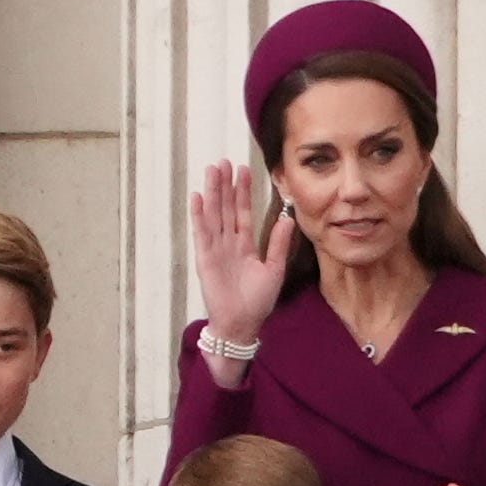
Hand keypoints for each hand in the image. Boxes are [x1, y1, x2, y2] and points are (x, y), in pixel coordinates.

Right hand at [185, 160, 296, 356]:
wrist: (242, 324)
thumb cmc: (257, 301)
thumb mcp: (274, 269)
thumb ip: (279, 243)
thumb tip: (288, 218)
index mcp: (245, 245)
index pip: (242, 212)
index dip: (242, 192)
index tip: (243, 170)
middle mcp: (228, 243)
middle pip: (225, 208)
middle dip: (224, 185)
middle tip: (223, 162)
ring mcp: (215, 250)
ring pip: (213, 215)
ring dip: (212, 193)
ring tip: (211, 171)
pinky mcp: (205, 259)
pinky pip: (202, 233)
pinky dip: (199, 216)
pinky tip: (198, 198)